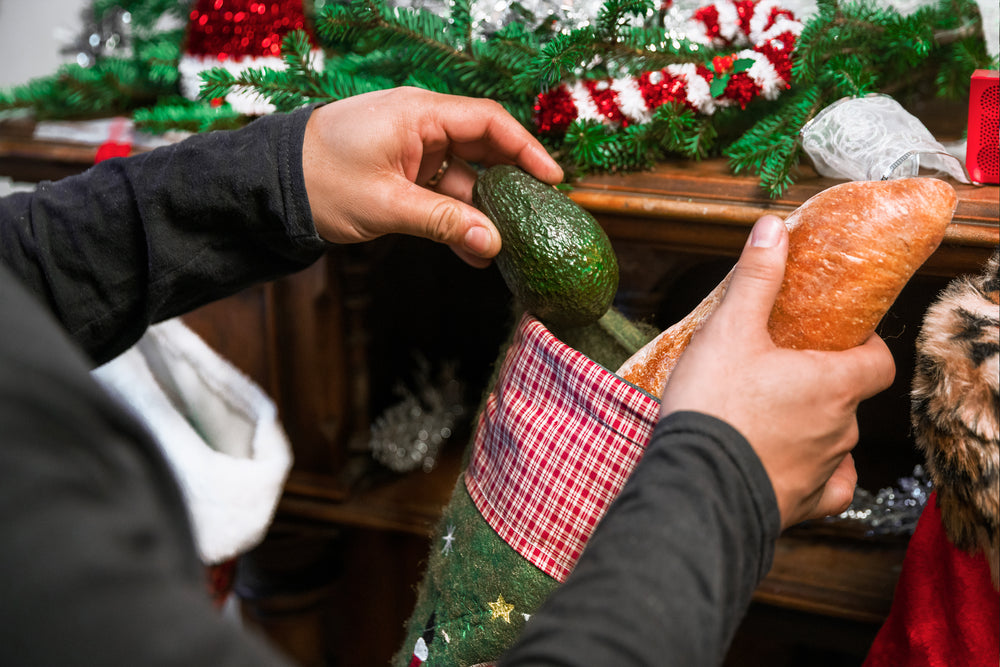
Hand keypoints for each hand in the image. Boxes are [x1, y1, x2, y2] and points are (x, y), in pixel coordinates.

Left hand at [301, 87, 563, 266]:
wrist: (269, 187)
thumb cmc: (320, 180)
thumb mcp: (385, 204)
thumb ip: (442, 222)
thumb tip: (492, 243)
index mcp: (419, 114)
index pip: (489, 123)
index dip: (526, 150)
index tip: (552, 180)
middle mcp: (421, 126)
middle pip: (483, 148)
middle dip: (510, 184)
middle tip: (537, 215)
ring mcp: (412, 150)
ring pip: (463, 178)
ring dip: (481, 212)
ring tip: (505, 246)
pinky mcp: (402, 173)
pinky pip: (441, 193)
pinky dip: (456, 220)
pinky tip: (473, 249)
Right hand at [660, 215, 895, 528]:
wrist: (696, 484)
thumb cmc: (715, 405)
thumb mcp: (730, 329)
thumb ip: (756, 278)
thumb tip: (773, 227)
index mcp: (833, 383)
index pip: (878, 362)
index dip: (864, 348)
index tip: (838, 340)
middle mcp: (840, 428)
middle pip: (849, 399)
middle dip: (824, 385)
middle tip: (781, 373)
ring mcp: (826, 468)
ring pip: (834, 441)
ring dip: (812, 426)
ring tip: (767, 416)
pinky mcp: (805, 504)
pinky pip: (830, 488)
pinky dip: (818, 474)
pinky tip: (793, 462)